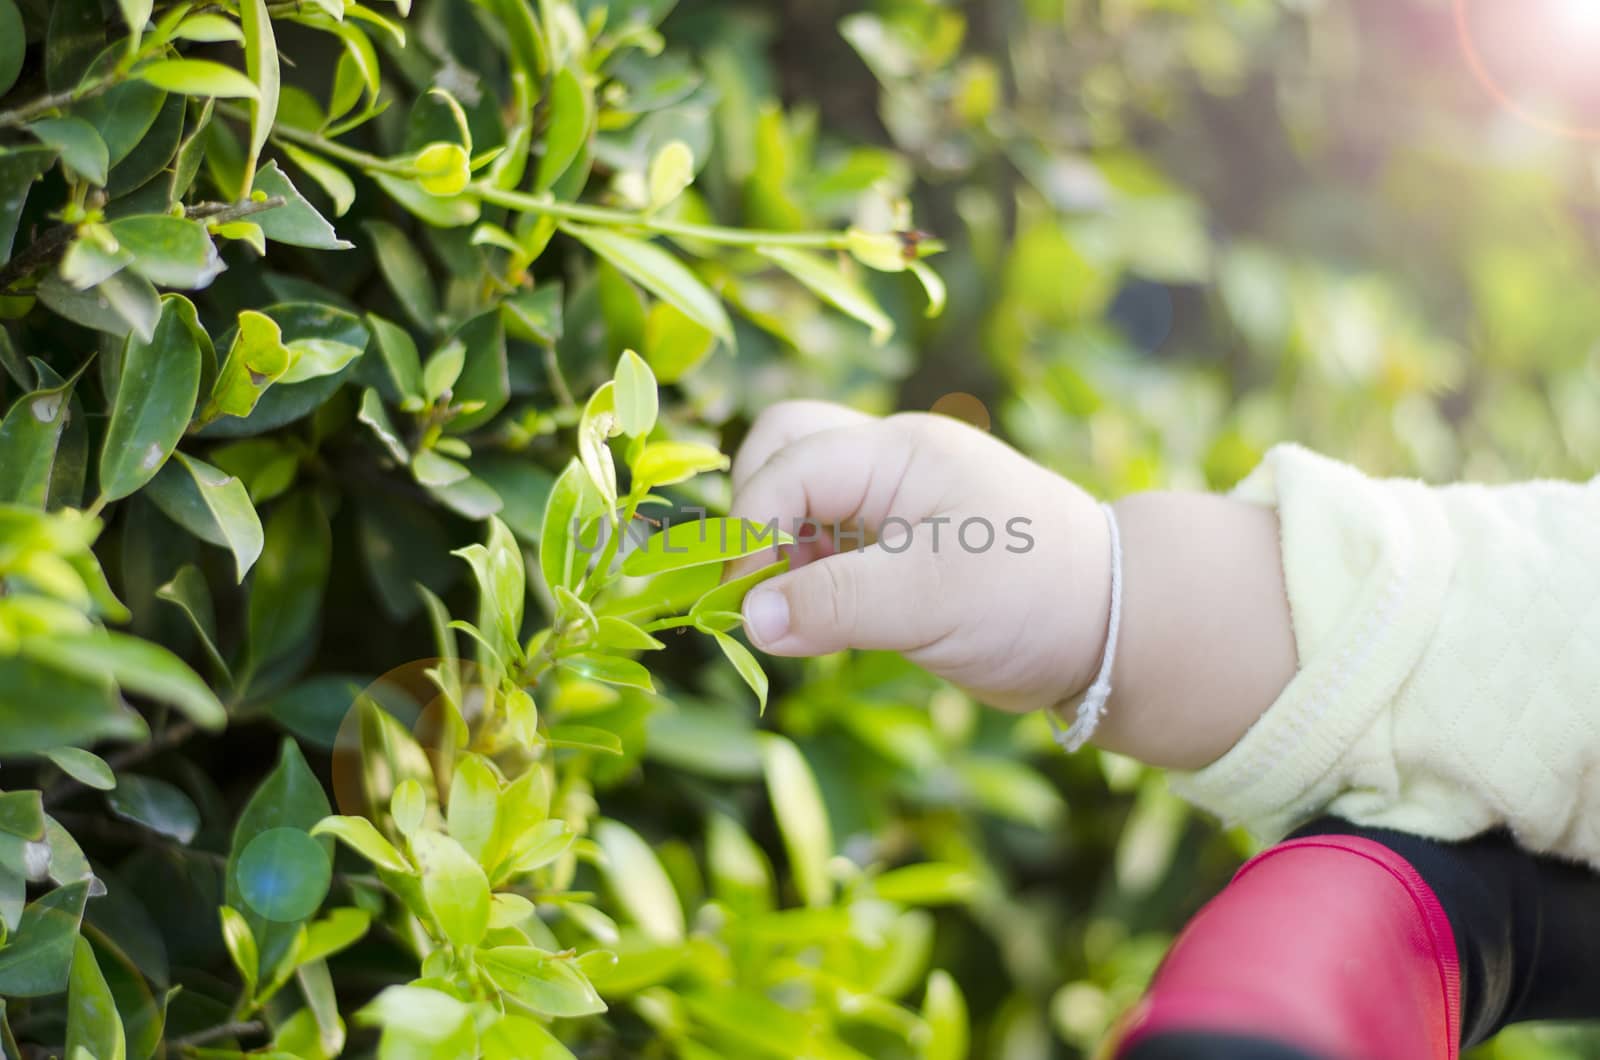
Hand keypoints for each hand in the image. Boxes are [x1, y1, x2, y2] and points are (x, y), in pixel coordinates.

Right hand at [727, 400, 1111, 713]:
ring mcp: (892, 501)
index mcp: (900, 453)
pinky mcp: (896, 545)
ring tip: (795, 612)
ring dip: (778, 547)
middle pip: (782, 450)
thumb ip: (835, 605)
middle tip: (761, 590)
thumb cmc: (1034, 599)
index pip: (788, 465)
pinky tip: (822, 619)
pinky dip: (805, 573)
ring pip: (798, 494)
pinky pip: (823, 539)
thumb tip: (748, 620)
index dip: (750, 528)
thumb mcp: (932, 602)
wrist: (1112, 628)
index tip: (745, 603)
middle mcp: (890, 463)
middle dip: (755, 515)